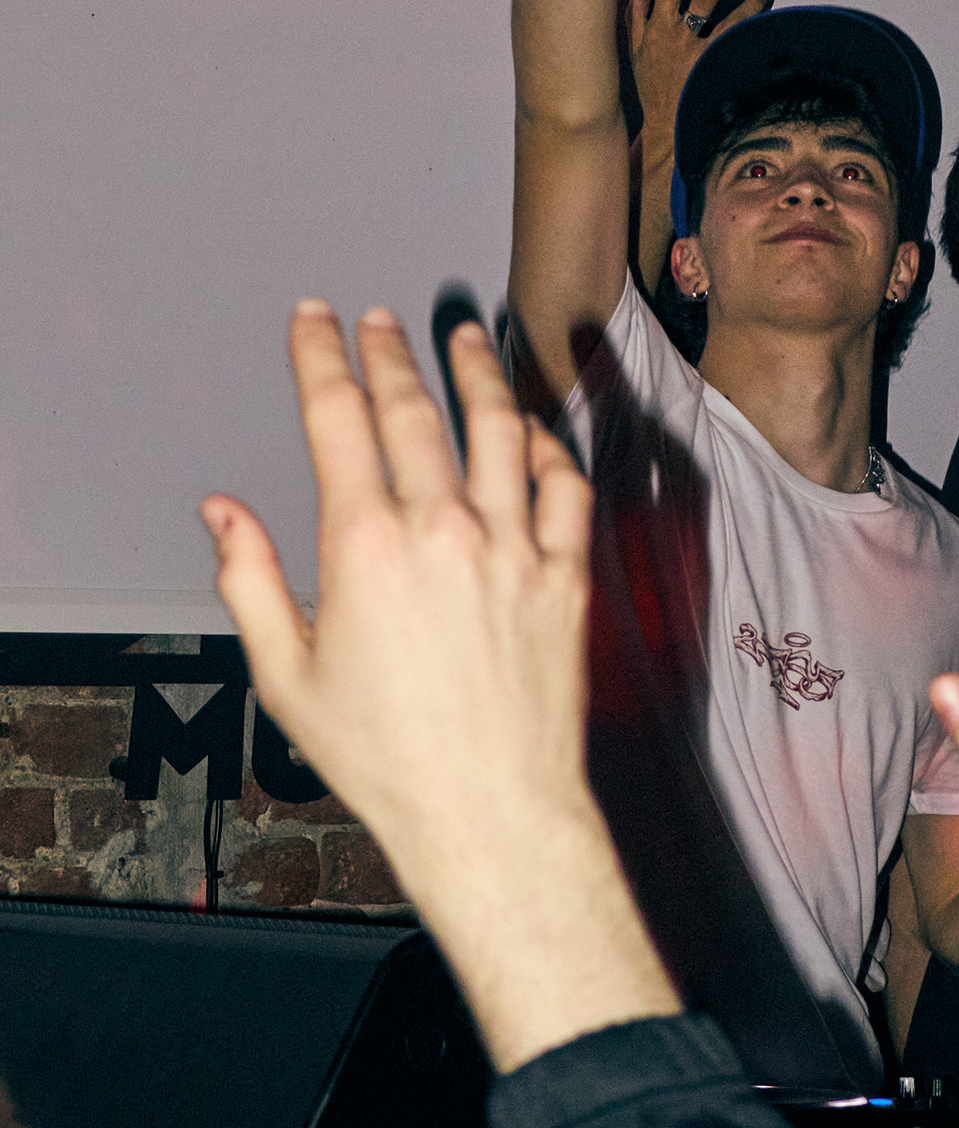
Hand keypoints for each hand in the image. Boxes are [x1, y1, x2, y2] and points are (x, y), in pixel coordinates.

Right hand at [201, 303, 677, 1065]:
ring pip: (501, 428)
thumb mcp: (288, 676)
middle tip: (380, 320)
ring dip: (479, 374)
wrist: (490, 811)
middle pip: (415, 409)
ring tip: (466, 338)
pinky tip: (532, 431)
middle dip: (390, 353)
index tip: (315, 316)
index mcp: (365, 546)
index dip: (322, 355)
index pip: (338, 418)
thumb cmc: (383, 758)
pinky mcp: (567, 575)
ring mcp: (514, 547)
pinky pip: (566, 485)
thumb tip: (222, 510)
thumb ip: (250, 581)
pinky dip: (548, 447)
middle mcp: (444, 530)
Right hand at [629, 0, 771, 144]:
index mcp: (654, 31)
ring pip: (725, 15)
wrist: (667, 128)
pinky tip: (763, 4)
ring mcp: (698, 53)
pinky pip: (737, 36)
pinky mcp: (715, 66)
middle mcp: (676, 38)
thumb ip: (637, 15)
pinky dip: (751, 17)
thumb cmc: (653, 90)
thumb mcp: (635, 51)